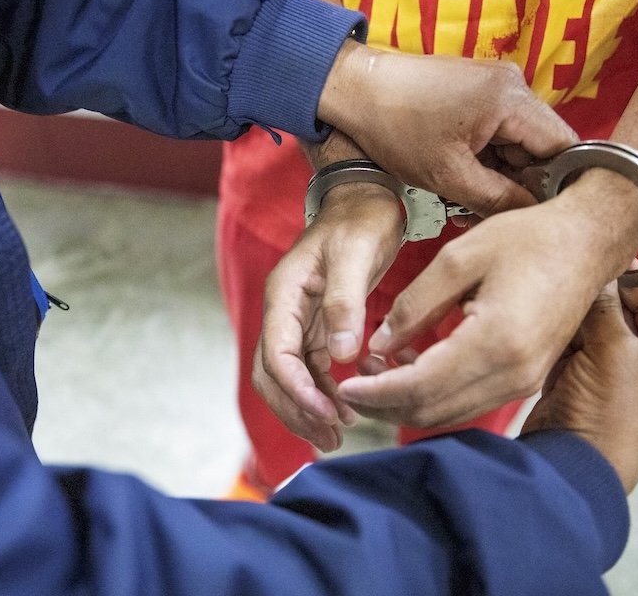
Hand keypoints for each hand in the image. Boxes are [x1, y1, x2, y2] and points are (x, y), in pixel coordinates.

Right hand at [252, 179, 403, 451]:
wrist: (364, 200)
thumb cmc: (359, 220)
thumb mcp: (355, 255)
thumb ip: (347, 304)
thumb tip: (343, 354)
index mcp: (283, 295)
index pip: (276, 354)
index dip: (297, 390)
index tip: (326, 413)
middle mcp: (283, 312)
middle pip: (273, 375)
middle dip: (297, 410)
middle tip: (331, 438)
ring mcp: (297, 321)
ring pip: (290, 378)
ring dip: (309, 408)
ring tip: (340, 433)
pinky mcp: (316, 327)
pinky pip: (311, 369)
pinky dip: (324, 392)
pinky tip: (347, 408)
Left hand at [319, 41, 577, 216]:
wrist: (357, 92)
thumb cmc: (394, 126)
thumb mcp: (448, 176)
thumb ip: (498, 198)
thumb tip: (530, 216)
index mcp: (512, 100)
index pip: (562, 149)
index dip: (553, 187)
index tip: (537, 218)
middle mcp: (513, 86)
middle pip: (541, 148)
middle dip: (521, 186)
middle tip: (493, 217)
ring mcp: (496, 87)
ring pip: (518, 145)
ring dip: (499, 177)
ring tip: (468, 206)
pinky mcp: (479, 94)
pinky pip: (498, 134)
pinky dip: (485, 162)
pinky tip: (462, 187)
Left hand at [333, 183, 637, 428]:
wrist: (591, 241)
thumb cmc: (528, 239)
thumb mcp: (460, 257)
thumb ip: (413, 304)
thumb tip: (378, 345)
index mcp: (496, 341)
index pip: (421, 387)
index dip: (377, 392)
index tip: (345, 385)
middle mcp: (513, 373)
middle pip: (432, 411)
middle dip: (384, 405)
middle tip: (350, 384)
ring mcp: (523, 381)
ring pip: (449, 413)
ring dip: (406, 403)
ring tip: (374, 372)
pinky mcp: (526, 380)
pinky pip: (469, 402)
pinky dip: (434, 395)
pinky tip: (410, 367)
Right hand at [521, 277, 637, 491]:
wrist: (572, 465)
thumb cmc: (610, 417)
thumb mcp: (614, 350)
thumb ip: (604, 306)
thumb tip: (595, 270)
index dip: (634, 278)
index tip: (606, 256)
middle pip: (622, 314)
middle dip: (598, 296)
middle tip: (572, 271)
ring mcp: (610, 378)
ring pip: (592, 329)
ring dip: (575, 315)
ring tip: (554, 291)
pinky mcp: (577, 385)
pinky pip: (570, 347)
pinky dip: (559, 334)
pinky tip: (545, 317)